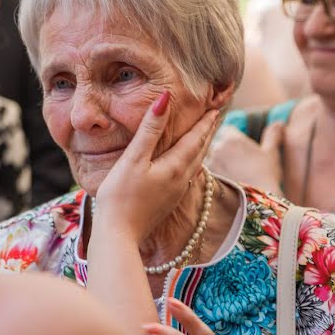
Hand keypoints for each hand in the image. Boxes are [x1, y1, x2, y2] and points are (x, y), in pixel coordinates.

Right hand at [94, 91, 218, 241]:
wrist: (119, 235)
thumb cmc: (120, 196)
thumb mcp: (134, 158)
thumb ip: (150, 129)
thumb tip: (166, 99)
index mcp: (175, 166)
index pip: (195, 138)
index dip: (205, 122)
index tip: (215, 108)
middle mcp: (181, 179)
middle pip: (199, 151)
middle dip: (207, 132)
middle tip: (215, 117)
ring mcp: (175, 193)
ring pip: (195, 164)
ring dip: (201, 148)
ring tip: (204, 137)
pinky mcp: (168, 202)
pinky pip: (187, 176)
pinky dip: (192, 163)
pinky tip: (189, 167)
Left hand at [205, 122, 283, 193]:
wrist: (258, 201)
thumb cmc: (266, 176)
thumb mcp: (271, 153)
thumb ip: (273, 134)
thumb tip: (279, 122)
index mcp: (233, 137)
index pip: (227, 130)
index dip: (232, 138)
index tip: (238, 148)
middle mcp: (218, 146)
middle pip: (215, 142)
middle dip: (221, 149)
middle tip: (232, 163)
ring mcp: (209, 161)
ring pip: (208, 155)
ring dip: (214, 160)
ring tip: (226, 173)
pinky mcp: (205, 175)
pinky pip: (204, 170)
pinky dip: (209, 173)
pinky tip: (219, 181)